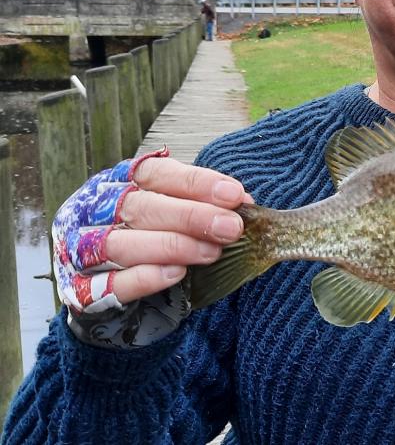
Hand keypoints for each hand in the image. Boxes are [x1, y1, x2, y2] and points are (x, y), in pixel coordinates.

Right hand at [52, 149, 249, 346]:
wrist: (110, 293)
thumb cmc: (149, 238)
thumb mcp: (174, 214)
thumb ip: (203, 206)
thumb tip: (244, 203)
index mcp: (118, 182)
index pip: (155, 173)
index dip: (196, 182)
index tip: (234, 195)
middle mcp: (93, 210)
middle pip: (140, 207)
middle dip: (191, 216)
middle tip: (230, 227)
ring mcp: (80, 250)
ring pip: (120, 243)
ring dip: (172, 246)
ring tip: (211, 252)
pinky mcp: (80, 291)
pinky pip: (109, 285)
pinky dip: (145, 277)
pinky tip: (176, 274)